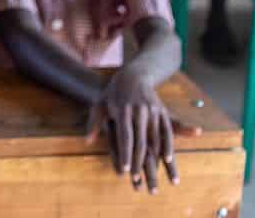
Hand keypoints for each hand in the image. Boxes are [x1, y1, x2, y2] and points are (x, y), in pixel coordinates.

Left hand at [90, 69, 177, 192]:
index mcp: (122, 109)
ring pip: (155, 138)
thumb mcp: (100, 103)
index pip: (125, 136)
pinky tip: (168, 159)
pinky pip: (167, 131)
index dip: (126, 154)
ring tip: (153, 175)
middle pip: (140, 141)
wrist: (134, 74)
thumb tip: (87, 141)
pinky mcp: (162, 111)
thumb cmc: (113, 93)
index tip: (125, 170)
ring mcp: (152, 110)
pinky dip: (168, 145)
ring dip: (155, 159)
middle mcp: (139, 110)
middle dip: (139, 162)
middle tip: (137, 180)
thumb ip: (94, 122)